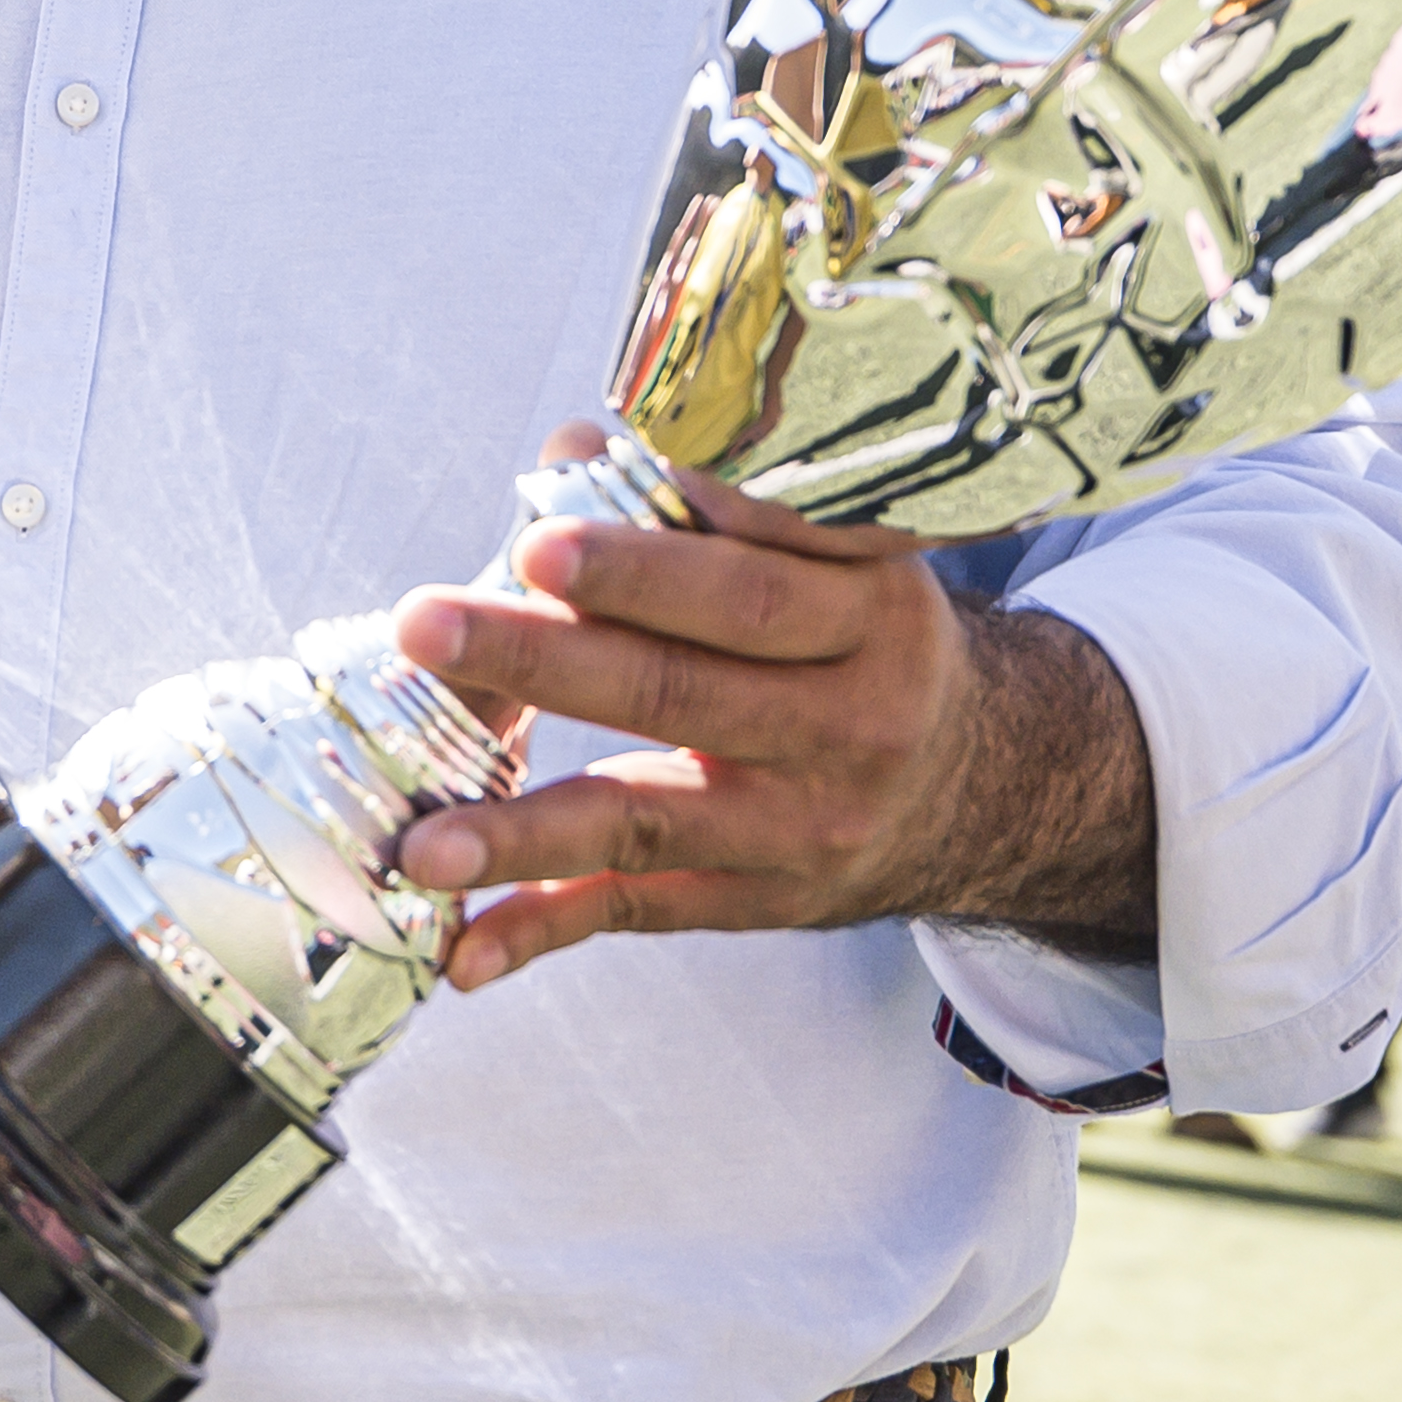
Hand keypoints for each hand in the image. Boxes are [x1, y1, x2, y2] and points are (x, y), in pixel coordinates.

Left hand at [388, 430, 1153, 990]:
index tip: (536, 540)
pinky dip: (549, 931)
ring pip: (649, 819)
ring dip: (524, 834)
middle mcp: (851, 725)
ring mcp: (808, 827)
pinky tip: (463, 951)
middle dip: (542, 659)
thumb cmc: (862, 634)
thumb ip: (710, 505)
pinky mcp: (767, 900)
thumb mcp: (834, 558)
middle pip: (679, 690)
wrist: (983, 783)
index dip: (640, 568)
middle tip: (425, 625)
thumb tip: (573, 450)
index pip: (746, 591)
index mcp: (869, 615)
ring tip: (419, 846)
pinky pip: (644, 911)